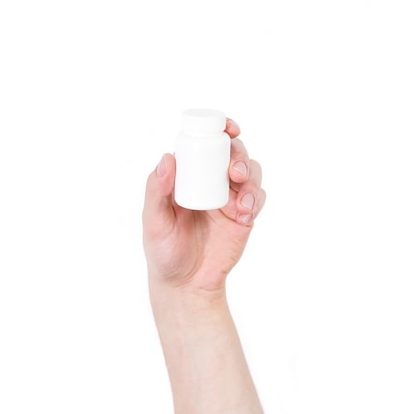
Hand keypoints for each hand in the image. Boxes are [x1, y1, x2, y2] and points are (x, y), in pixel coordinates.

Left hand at [142, 119, 265, 294]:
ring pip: (251, 173)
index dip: (220, 128)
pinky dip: (256, 200)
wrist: (186, 285)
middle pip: (234, 153)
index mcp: (188, 175)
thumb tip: (167, 157)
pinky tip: (245, 214)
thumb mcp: (154, 222)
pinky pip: (258, 199)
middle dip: (239, 156)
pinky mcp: (244, 216)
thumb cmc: (164, 251)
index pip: (205, 143)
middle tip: (234, 172)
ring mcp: (230, 198)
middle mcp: (211, 181)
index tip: (228, 129)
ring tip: (241, 200)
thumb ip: (156, 191)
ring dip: (251, 179)